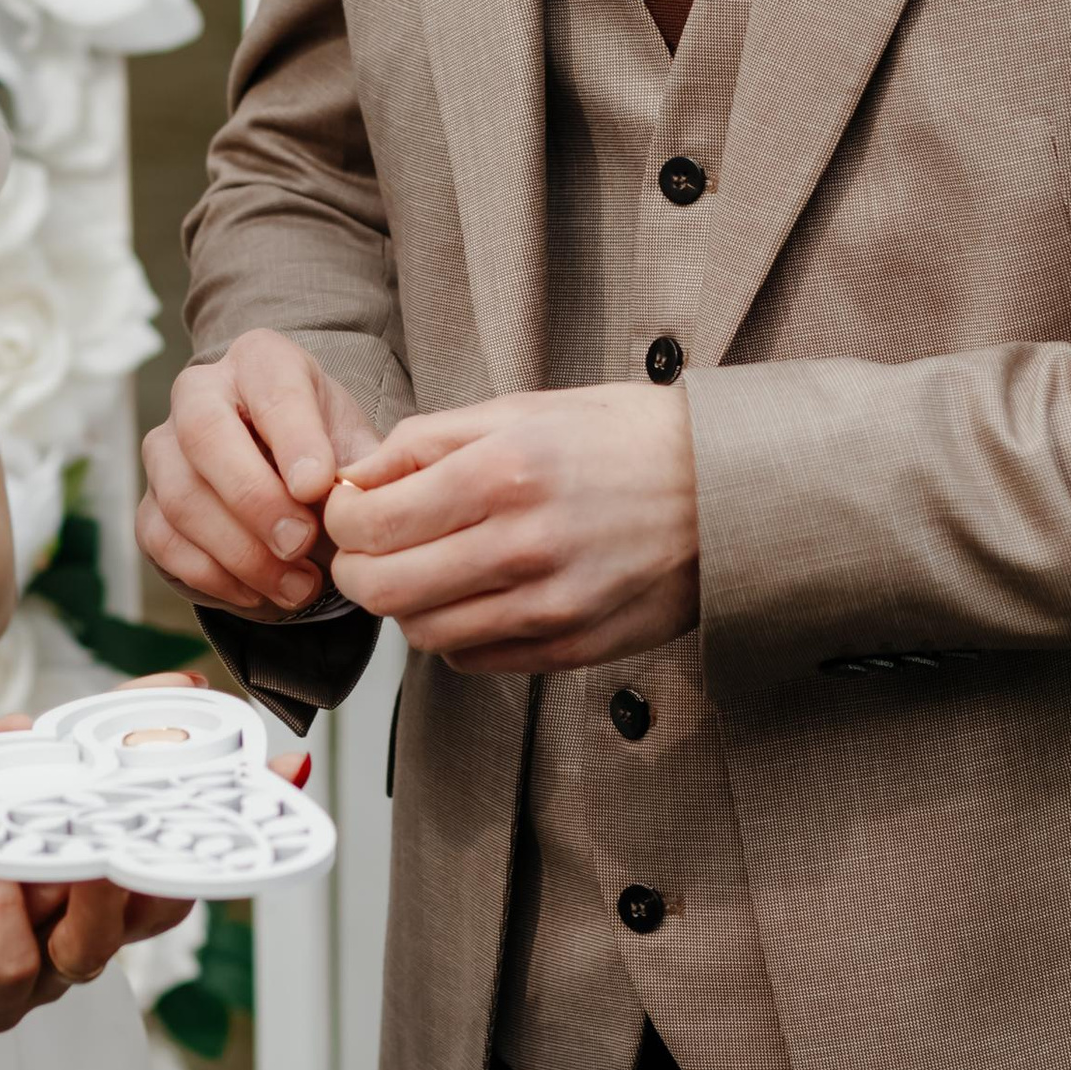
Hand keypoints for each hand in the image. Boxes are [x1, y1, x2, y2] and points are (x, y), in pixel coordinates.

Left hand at [0, 689, 211, 1033]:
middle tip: (153, 827)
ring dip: (80, 896)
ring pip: (93, 936)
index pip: (107, 829)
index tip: (177, 751)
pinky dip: (7, 920)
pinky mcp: (8, 992)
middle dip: (154, 869)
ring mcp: (26, 953)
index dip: (148, 798)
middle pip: (129, 899)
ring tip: (65, 866)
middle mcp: (33, 907)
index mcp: (24, 851)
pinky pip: (33, 960)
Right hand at [137, 330, 383, 620]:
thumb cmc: (324, 450)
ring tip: (299, 587)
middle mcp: (199, 393)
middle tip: (300, 543)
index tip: (318, 487)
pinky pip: (165, 542)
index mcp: (260, 362)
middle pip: (204, 435)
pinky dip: (215, 577)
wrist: (288, 478)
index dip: (293, 439)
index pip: (270, 389)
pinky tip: (262, 593)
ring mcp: (165, 449)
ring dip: (241, 553)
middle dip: (254, 499)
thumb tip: (352, 498)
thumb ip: (359, 466)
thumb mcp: (354, 444)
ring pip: (182, 498)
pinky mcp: (149, 504)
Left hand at [324, 381, 698, 673]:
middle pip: (384, 590)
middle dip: (359, 571)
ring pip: (424, 635)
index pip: (371, 522)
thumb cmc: (624, 438)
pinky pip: (475, 660)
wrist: (728, 489)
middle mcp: (523, 545)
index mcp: (503, 472)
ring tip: (426, 569)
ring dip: (408, 607)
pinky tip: (475, 596)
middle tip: (369, 549)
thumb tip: (355, 477)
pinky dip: (457, 634)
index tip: (350, 510)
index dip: (342, 519)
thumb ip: (428, 441)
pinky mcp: (573, 646)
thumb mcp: (523, 409)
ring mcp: (550, 605)